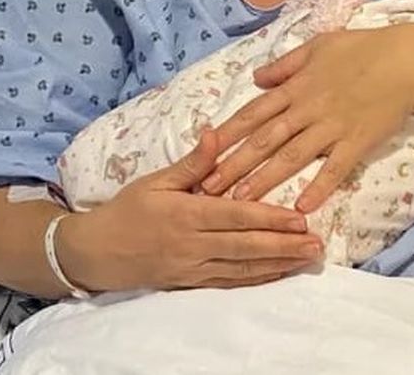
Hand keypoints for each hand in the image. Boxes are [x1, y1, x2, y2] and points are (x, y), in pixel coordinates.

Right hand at [59, 128, 323, 292]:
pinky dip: (257, 279)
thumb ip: (191, 162)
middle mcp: (193, 245)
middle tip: (317, 243)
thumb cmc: (127, 210)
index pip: (235, 216)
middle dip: (284, 246)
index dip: (269, 218)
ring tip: (308, 259)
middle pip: (246, 246)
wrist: (96, 252)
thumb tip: (214, 132)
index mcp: (185, 214)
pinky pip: (230, 282)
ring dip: (279, 265)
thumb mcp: (155, 180)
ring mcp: (193, 268)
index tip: (299, 218)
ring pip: (243, 269)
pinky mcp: (192, 283)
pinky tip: (279, 274)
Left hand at [201, 26, 413, 212]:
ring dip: (265, 179)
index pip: (253, 114)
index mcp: (295, 86)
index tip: (203, 155)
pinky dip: (318, 187)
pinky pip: (335, 168)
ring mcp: (332, 127)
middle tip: (208, 190)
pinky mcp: (357, 141)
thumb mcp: (317, 46)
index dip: (227, 136)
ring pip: (291, 156)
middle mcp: (307, 108)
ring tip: (242, 202)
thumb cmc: (363, 48)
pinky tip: (302, 206)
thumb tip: (256, 78)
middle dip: (234, 166)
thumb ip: (285, 64)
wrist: (408, 60)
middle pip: (264, 140)